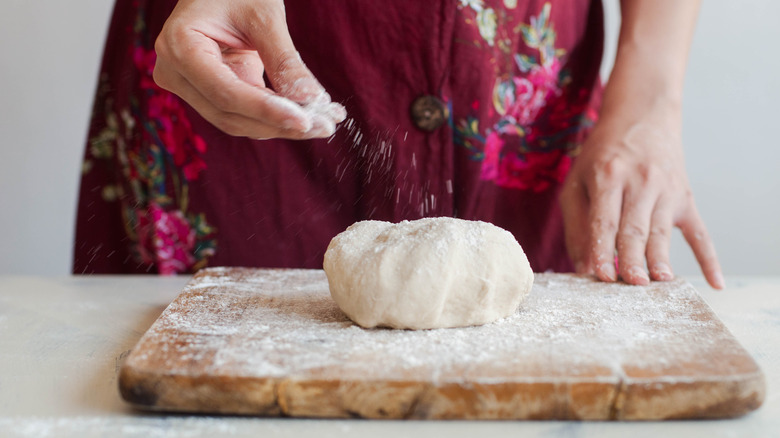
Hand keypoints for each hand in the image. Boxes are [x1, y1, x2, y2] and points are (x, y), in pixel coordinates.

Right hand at [153, 0, 345, 139]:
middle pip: (231, 115)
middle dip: (280, 124)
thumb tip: (312, 99)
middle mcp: (175, 73)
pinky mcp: (209, 92)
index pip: (226, 93)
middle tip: (326, 125)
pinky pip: (244, 114)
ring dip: (283, 125)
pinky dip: (278, 116)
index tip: (306, 120)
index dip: (267, 111)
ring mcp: (189, 86)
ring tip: (325, 121)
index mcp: (179, 46)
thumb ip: (285, 60)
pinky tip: (312, 115)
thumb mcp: (264, 15)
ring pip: (238, 122)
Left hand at [560, 101, 723, 288]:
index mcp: (608, 176)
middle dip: (633, 258)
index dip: (603, 249)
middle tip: (632, 284)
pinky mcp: (686, 199)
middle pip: (635, 228)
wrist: (643, 118)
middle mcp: (640, 182)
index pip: (605, 220)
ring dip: (661, 258)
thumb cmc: (603, 156)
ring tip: (659, 283)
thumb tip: (583, 267)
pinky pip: (700, 233)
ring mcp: (667, 190)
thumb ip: (577, 225)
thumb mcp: (578, 181)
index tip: (602, 276)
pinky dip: (709, 258)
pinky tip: (714, 283)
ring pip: (663, 231)